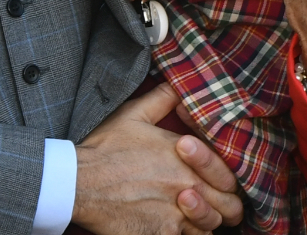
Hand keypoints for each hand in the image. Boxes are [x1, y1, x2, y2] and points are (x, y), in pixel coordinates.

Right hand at [73, 83, 243, 234]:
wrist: (76, 182)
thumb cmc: (105, 148)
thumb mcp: (135, 114)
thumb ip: (164, 98)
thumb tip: (179, 86)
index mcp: (188, 159)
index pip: (230, 176)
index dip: (226, 178)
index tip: (214, 178)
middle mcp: (188, 189)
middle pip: (229, 207)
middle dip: (225, 204)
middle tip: (213, 200)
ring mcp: (175, 217)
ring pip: (211, 227)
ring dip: (206, 221)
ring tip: (192, 213)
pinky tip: (174, 226)